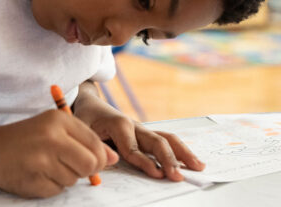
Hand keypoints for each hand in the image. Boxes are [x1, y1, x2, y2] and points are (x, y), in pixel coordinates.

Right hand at [0, 110, 117, 197]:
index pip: (96, 145)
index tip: (86, 159)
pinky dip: (51, 187)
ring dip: (64, 178)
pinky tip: (36, 174)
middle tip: (67, 165)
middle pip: (90, 164)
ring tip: (45, 166)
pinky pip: (58, 190)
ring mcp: (41, 160)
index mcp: (59, 120)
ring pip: (74, 179)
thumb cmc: (26, 137)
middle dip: (85, 170)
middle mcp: (51, 137)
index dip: (97, 158)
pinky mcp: (33, 180)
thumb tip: (114, 158)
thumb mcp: (55, 129)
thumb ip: (85, 141)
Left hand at [86, 109, 204, 180]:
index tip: (158, 175)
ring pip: (167, 140)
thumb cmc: (85, 119)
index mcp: (119, 125)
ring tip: (198, 167)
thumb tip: (109, 160)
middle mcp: (134, 126)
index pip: (134, 149)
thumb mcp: (82, 129)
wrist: (90, 104)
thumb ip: (94, 145)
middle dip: (169, 160)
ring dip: (182, 153)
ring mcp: (142, 130)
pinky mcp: (145, 135)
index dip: (145, 163)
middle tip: (178, 176)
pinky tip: (192, 162)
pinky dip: (180, 151)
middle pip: (157, 142)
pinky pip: (165, 141)